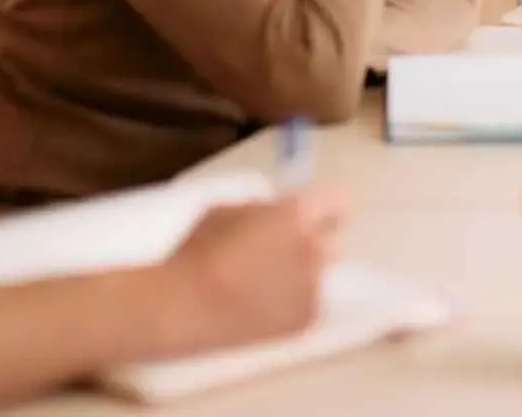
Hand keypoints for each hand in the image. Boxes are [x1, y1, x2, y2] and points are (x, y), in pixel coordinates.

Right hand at [163, 189, 348, 352]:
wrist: (184, 306)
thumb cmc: (197, 251)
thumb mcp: (227, 210)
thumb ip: (262, 209)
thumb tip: (275, 213)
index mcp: (298, 215)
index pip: (337, 202)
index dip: (324, 209)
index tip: (313, 217)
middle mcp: (315, 248)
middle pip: (332, 241)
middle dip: (314, 243)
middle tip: (285, 253)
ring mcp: (314, 286)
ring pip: (320, 275)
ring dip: (302, 275)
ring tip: (267, 285)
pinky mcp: (307, 318)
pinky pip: (310, 304)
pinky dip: (294, 304)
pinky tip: (265, 307)